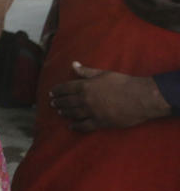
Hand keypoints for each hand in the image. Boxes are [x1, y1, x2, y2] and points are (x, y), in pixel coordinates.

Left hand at [49, 61, 170, 131]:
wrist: (140, 98)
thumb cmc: (123, 83)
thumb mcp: (103, 74)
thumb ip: (86, 71)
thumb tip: (73, 64)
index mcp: (85, 86)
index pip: (66, 88)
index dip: (57, 91)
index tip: (51, 93)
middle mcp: (85, 100)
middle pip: (67, 102)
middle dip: (58, 102)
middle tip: (52, 103)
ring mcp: (91, 112)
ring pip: (73, 113)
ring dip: (65, 112)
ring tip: (59, 112)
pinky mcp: (100, 122)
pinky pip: (84, 126)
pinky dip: (76, 126)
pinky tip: (71, 126)